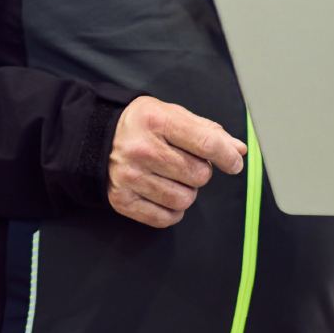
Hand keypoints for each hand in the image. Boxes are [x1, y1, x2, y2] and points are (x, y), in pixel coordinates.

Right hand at [108, 95, 245, 228]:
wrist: (94, 136)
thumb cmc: (142, 125)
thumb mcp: (172, 114)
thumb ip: (207, 131)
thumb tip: (238, 150)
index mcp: (156, 121)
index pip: (206, 143)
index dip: (228, 156)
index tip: (234, 162)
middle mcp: (141, 149)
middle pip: (199, 175)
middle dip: (199, 171)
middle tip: (183, 162)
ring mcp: (130, 176)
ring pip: (185, 199)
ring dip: (186, 191)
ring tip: (171, 177)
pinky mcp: (122, 199)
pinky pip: (166, 218)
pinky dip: (172, 210)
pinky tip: (163, 193)